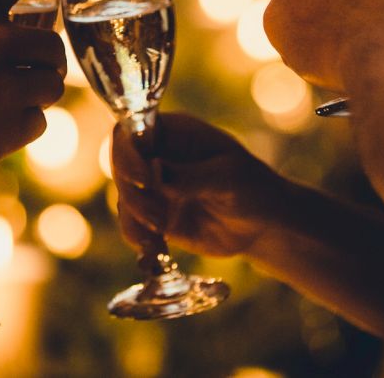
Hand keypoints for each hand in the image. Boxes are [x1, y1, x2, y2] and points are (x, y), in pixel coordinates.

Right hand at [112, 113, 283, 258]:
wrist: (262, 225)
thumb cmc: (253, 188)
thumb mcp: (228, 179)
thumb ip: (192, 176)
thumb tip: (155, 170)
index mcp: (175, 132)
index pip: (133, 131)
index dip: (128, 153)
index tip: (144, 180)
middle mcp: (158, 155)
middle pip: (121, 166)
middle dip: (134, 195)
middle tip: (160, 219)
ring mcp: (154, 186)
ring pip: (125, 198)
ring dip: (135, 219)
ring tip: (162, 234)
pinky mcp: (154, 215)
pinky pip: (132, 225)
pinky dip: (139, 239)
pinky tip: (157, 251)